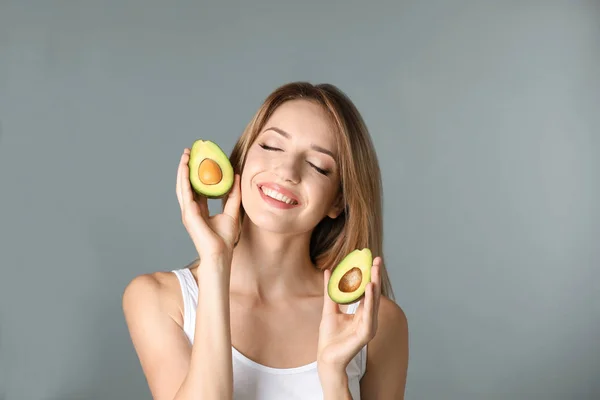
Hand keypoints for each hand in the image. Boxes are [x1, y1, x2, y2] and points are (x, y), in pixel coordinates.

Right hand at [176, 148, 241, 262]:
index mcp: (199, 210)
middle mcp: (191, 209)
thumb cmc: (225, 239)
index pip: (195, 188)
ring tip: (185, 155)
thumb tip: (236, 177)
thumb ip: (233, 195)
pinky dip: (184, 178)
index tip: (199, 160)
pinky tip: (185, 167)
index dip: (195, 174)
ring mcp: (187, 212)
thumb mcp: (232, 212)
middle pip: (186, 184)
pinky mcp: (188, 213)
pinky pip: (185, 192)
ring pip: (182, 186)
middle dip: (186, 168)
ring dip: (182, 169)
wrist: (220, 254)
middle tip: (189, 152)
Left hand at [317, 257, 381, 375]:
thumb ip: (331, 291)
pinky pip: (369, 315)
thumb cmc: (329, 337)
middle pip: (374, 294)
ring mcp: (369, 326)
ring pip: (374, 302)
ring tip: (374, 270)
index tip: (370, 259)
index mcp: (361, 313)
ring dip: (375, 285)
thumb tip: (329, 271)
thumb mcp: (330, 308)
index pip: (368, 291)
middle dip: (376, 276)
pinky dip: (370, 301)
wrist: (326, 357)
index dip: (369, 275)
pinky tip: (369, 288)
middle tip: (376, 259)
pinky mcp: (366, 334)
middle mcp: (368, 318)